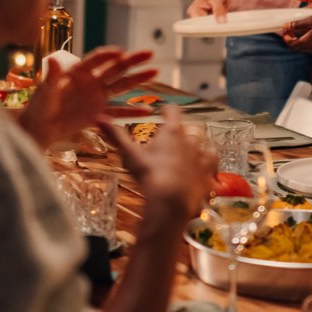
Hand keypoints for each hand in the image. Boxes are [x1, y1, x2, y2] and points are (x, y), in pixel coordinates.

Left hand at [19, 47, 157, 148]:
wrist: (40, 127)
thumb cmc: (39, 106)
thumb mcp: (45, 91)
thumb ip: (51, 77)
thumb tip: (53, 60)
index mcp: (78, 72)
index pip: (96, 60)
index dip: (109, 55)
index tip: (121, 52)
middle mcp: (91, 82)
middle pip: (115, 69)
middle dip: (132, 61)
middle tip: (149, 54)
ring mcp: (97, 97)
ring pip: (121, 86)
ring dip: (137, 80)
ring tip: (155, 72)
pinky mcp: (99, 114)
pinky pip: (118, 112)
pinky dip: (132, 112)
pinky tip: (148, 110)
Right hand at [100, 106, 215, 241]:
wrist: (170, 201)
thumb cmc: (149, 174)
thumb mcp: (130, 155)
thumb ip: (116, 136)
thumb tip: (98, 118)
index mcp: (172, 132)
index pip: (172, 112)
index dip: (167, 109)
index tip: (163, 110)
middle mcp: (191, 141)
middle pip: (192, 127)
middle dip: (185, 130)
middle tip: (177, 135)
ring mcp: (203, 158)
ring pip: (207, 145)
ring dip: (200, 147)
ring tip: (194, 152)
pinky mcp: (209, 175)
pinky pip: (213, 167)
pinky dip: (210, 167)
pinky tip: (207, 172)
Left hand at [281, 8, 311, 53]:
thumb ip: (298, 24)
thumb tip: (286, 26)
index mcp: (310, 42)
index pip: (292, 45)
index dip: (286, 38)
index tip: (285, 31)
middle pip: (300, 48)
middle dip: (293, 40)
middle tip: (290, 31)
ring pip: (309, 48)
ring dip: (303, 41)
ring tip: (301, 31)